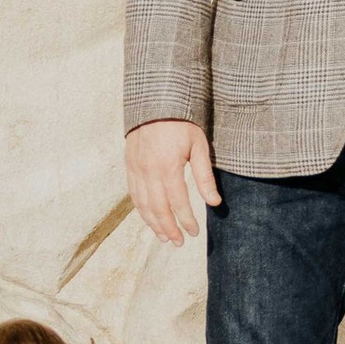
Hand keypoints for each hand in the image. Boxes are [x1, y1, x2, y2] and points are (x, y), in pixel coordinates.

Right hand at [125, 120, 219, 245]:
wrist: (155, 101)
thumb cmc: (182, 122)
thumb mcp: (199, 145)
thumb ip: (204, 176)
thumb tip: (215, 202)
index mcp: (168, 167)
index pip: (178, 203)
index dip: (187, 221)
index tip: (194, 232)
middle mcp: (149, 172)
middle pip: (158, 209)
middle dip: (169, 229)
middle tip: (179, 242)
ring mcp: (136, 169)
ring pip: (143, 205)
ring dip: (154, 224)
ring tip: (165, 237)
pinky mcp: (129, 165)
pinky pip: (133, 194)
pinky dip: (141, 210)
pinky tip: (149, 219)